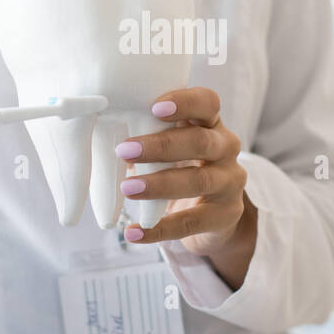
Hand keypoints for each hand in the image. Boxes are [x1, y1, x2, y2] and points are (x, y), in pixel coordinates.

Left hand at [116, 87, 257, 289]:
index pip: (208, 102)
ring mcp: (230, 181)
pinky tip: (134, 232)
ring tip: (127, 189)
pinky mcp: (227, 215)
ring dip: (160, 184)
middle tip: (124, 151)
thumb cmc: (182, 165)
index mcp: (210, 122)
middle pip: (201, 141)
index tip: (154, 108)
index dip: (185, 102)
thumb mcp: (170, 144)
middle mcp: (226, 148)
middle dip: (161, 146)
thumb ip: (147, 133)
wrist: (213, 210)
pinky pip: (192, 222)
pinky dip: (159, 229)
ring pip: (199, 180)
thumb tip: (103, 133)